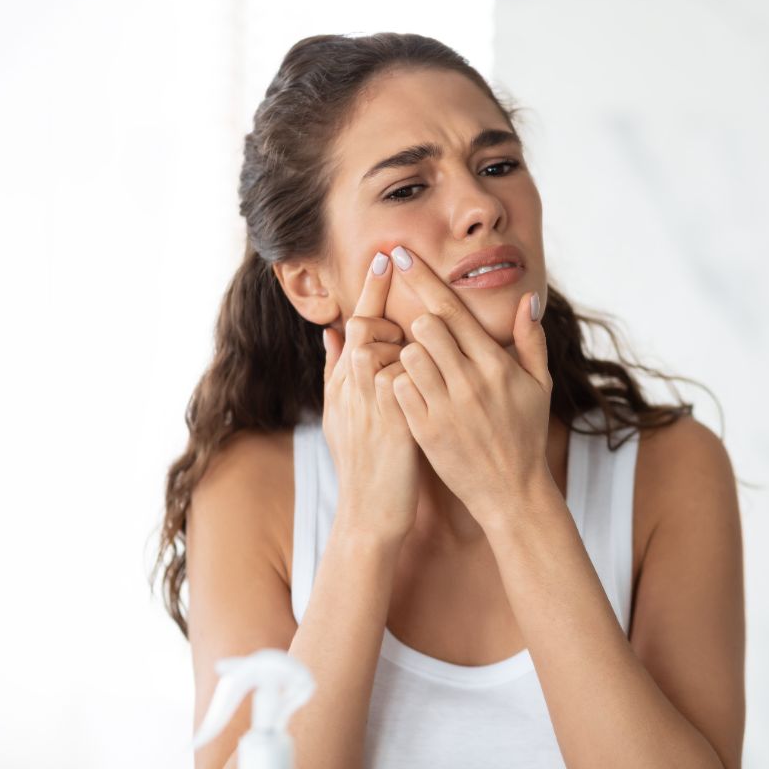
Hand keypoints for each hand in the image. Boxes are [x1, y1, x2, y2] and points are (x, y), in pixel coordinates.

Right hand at [320, 253, 420, 543]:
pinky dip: (422, 370)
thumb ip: (337, 369)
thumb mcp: (339, 413)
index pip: (356, 321)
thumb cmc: (362, 461)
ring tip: (423, 335)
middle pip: (365, 327)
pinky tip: (438, 368)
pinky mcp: (397, 422)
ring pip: (389, 349)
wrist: (371, 512)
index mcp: (346, 380)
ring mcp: (374, 404)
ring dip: (408, 338)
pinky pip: (409, 380)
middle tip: (405, 285)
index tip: (388, 256)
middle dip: (386, 308)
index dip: (372, 289)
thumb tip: (330, 332)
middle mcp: (354, 387)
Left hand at [387, 246, 553, 524]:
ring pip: (408, 356)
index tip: (401, 255)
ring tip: (415, 361)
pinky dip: (397, 382)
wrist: (512, 491)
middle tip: (417, 329)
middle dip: (416, 320)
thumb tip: (528, 299)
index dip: (423, 279)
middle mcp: (471, 382)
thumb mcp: (538, 385)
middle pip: (426, 327)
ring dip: (405, 352)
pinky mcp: (426, 430)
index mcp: (496, 365)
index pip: (453, 311)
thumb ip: (530, 340)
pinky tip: (407, 387)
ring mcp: (447, 407)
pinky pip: (399, 390)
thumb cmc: (525, 433)